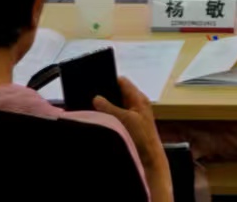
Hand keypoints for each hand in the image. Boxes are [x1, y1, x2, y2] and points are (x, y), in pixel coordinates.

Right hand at [96, 77, 174, 200]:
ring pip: (115, 105)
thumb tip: (96, 98)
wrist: (149, 157)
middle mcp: (136, 104)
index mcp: (138, 98)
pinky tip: (96, 119)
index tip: (95, 79)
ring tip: (88, 106)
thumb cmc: (141, 136)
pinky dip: (107, 116)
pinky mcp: (128, 125)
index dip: (110, 79)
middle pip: (117, 93)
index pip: (123, 82)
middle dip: (105, 94)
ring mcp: (132, 115)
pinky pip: (115, 116)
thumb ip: (110, 108)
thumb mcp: (124, 119)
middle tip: (87, 94)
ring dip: (105, 106)